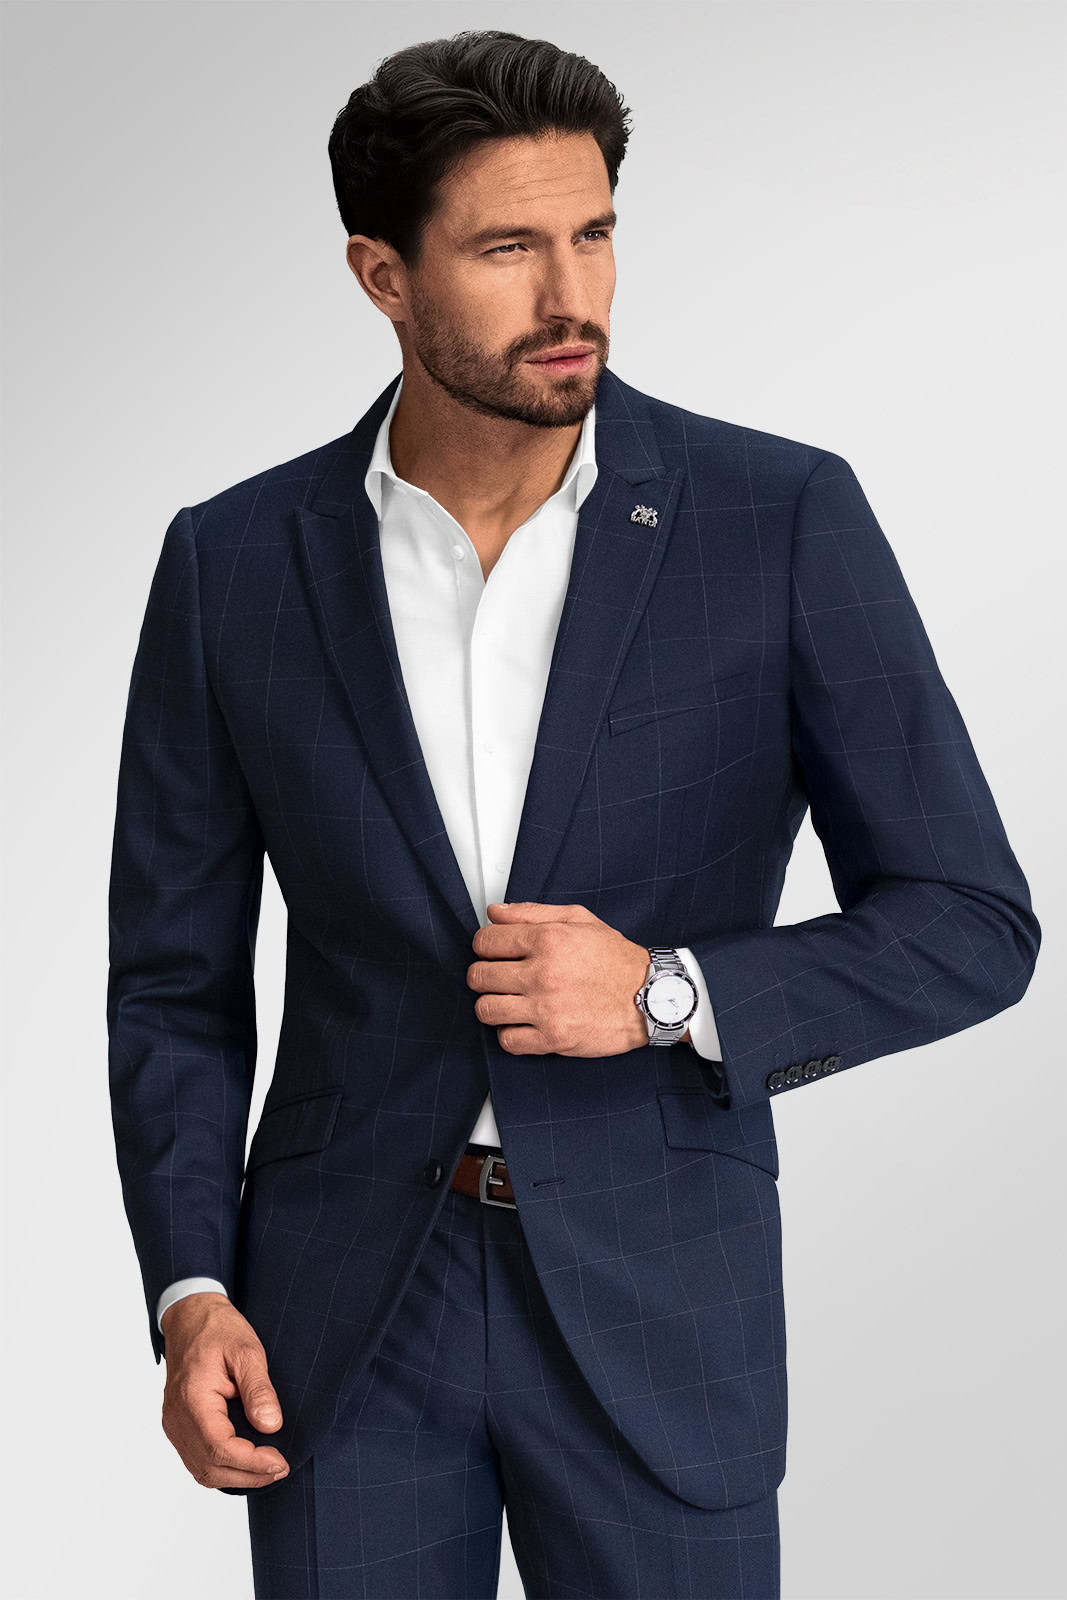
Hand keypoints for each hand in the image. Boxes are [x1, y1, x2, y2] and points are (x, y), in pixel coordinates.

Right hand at [160, 1292, 289, 1489]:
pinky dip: (221, 1467)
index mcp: (192, 1398)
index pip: (219, 1448)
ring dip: (235, 1476)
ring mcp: (174, 1423)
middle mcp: (177, 1417)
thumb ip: (259, 1389)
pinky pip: (197, 1458)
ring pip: (201, 1469)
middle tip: (280, 1468)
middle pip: (209, 1467)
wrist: (191, 1317)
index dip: (251, 1462)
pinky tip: (245, 1460)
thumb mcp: (247, 1350)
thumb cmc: (218, 1329)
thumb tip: (270, 1426)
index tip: (279, 1461)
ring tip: (267, 1468)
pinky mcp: (178, 1425)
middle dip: (247, 1475)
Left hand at [468, 902, 651, 1055]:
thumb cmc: (616, 959)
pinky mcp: (553, 1038)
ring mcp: (546, 1008)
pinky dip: (509, 1033)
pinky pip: (507, 1040)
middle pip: (479, 976)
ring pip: (487, 1010)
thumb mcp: (579, 919)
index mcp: (547, 939)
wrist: (651, 996)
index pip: (485, 941)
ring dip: (491, 1005)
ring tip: (507, 1001)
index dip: (484, 946)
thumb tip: (495, 913)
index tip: (491, 952)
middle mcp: (543, 973)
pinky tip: (522, 1023)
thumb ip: (532, 912)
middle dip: (483, 975)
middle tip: (496, 977)